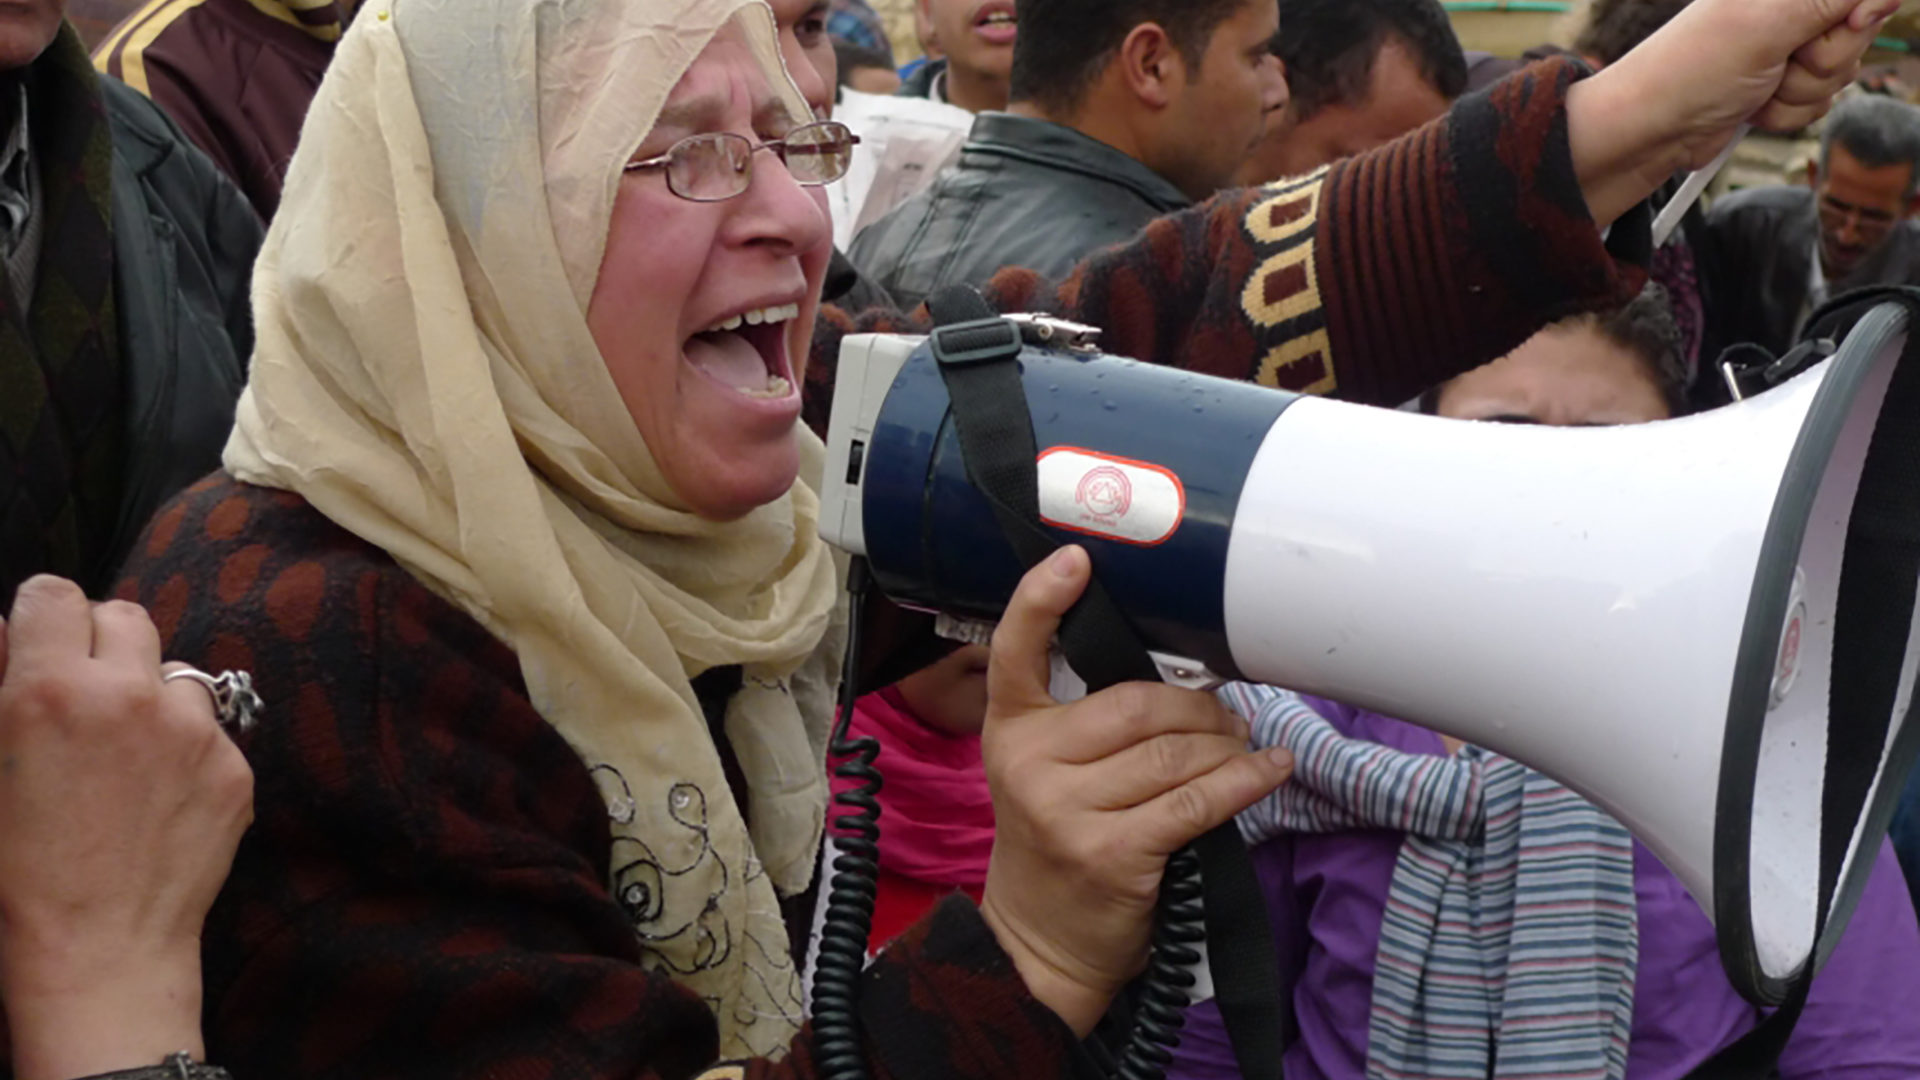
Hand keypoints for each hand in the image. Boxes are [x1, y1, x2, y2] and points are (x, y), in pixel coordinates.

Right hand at [0, 577, 253, 1079]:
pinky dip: (185, 746)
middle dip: (102, 643)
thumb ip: (4, 688)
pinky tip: (157, 793)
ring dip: (150, 694)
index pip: (55, 594)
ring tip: (124, 751)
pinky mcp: (234, 766)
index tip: (43, 638)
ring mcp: (192, 730)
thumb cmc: (19, 868)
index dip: (44, 615)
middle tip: (86, 689)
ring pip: (174, 670)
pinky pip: (209, 728)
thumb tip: (11, 632)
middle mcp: (129, 696)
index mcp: (51, 690)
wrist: (98, 948)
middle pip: (125, 616)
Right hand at [976, 548, 1292, 1035]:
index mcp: (1009, 730)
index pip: (1014, 651)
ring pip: (1175, 752)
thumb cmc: (1058, 841)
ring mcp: (1066, 812)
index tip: (1076, 558)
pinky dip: (1245, 781)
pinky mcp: (1112, 854)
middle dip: (1197, 707)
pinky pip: (1198, 801)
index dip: (1041, 599)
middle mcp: (1028, 764)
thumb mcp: (1044, 771)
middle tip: (1224, 717)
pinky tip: (1270, 769)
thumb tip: (1186, 677)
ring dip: (1225, 746)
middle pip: (1136, 704)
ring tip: (1241, 748)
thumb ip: (1084, 720)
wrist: (1041, 940)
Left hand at [1571, 0, 1897, 223]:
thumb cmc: (1689, 71)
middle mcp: (1789, 6)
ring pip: (1841, 72)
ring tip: (1758, 84)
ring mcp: (1786, 46)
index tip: (1845, 24)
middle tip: (1780, 60)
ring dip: (1801, 90)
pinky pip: (1819, 102)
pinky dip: (1788, 112)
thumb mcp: (1770, 24)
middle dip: (1825, 59)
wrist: (1650, 131)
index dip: (1859, 14)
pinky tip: (1753, 105)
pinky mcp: (1781, 83)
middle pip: (1859, 30)